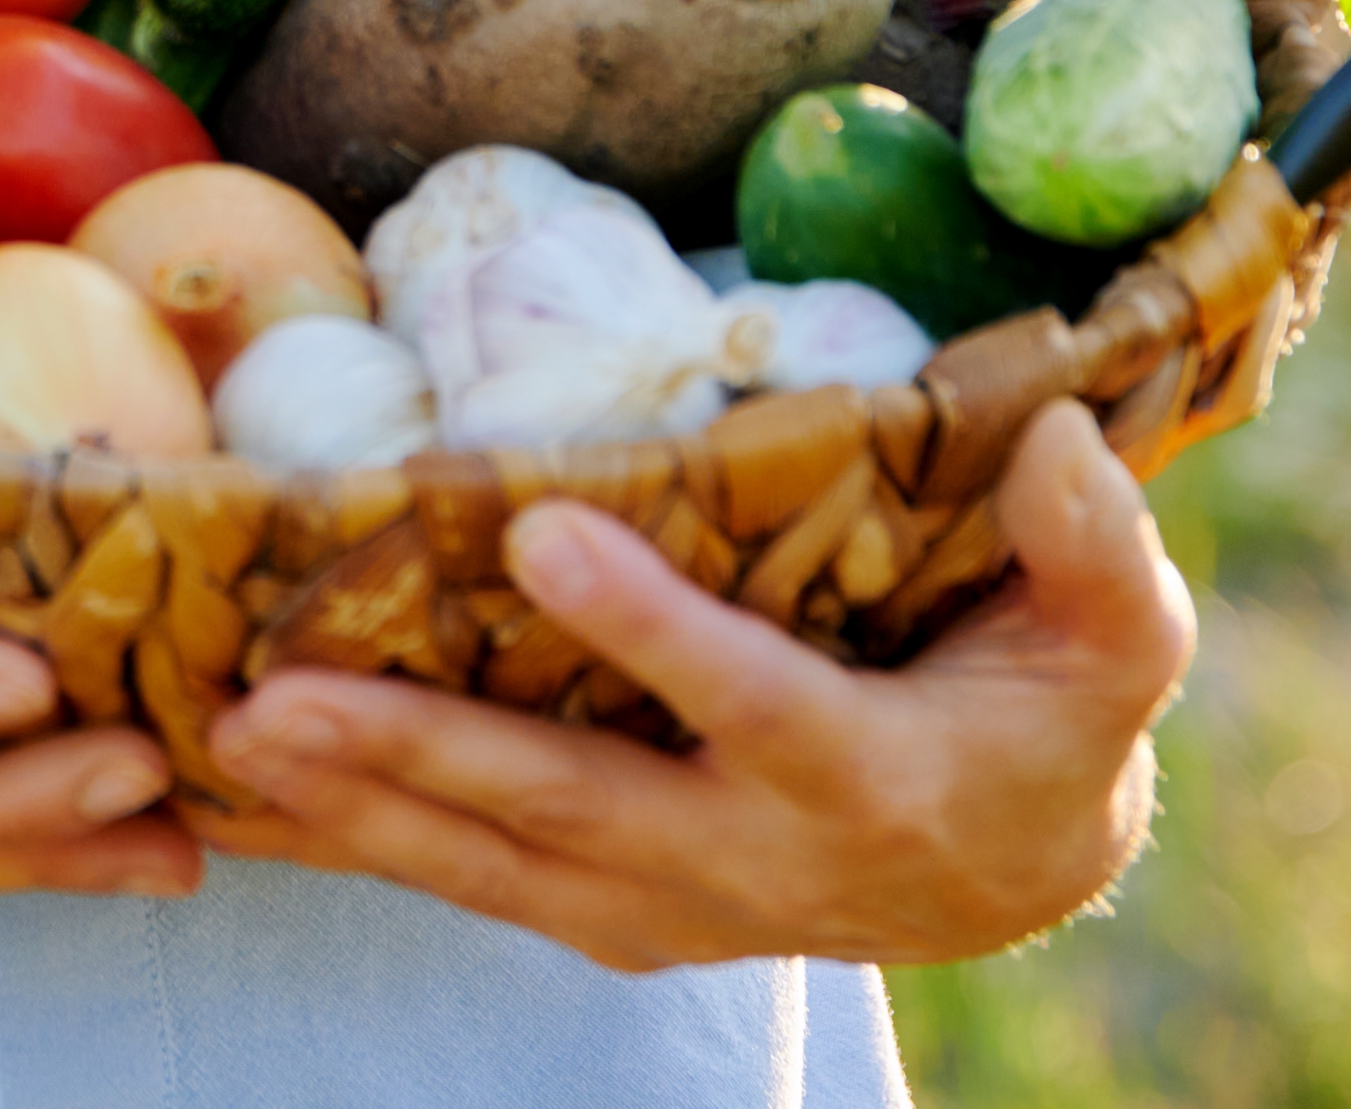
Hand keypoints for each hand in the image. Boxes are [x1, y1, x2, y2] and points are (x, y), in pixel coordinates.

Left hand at [182, 398, 1190, 968]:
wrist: (1009, 870)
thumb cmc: (1053, 713)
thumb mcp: (1119, 638)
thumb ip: (1098, 549)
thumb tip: (1067, 437)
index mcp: (865, 772)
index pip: (744, 698)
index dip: (646, 623)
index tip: (539, 526)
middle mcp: (751, 858)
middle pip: (569, 802)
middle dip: (421, 750)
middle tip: (281, 691)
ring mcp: (666, 900)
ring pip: (491, 861)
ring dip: (355, 807)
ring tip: (231, 738)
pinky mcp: (608, 913)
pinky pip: (467, 882)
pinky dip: (354, 844)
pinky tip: (245, 794)